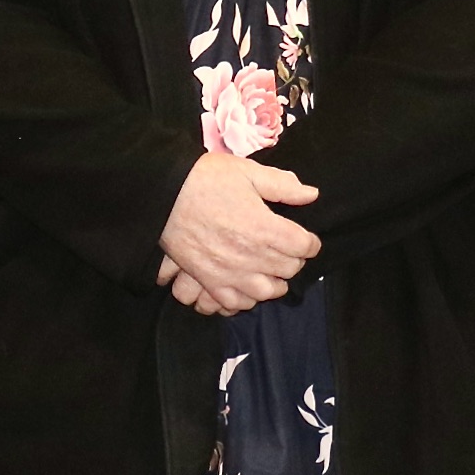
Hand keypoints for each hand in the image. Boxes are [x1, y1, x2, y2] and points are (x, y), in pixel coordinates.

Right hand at [158, 152, 319, 317]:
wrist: (163, 193)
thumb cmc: (206, 179)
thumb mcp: (248, 171)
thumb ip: (283, 186)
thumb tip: (311, 195)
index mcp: (264, 227)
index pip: (304, 246)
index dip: (310, 242)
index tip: (305, 238)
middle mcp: (251, 255)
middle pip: (289, 269)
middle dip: (293, 259)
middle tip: (287, 250)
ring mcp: (229, 272)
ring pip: (266, 292)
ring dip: (274, 282)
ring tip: (270, 271)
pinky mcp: (208, 280)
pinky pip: (234, 302)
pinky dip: (245, 298)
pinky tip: (245, 286)